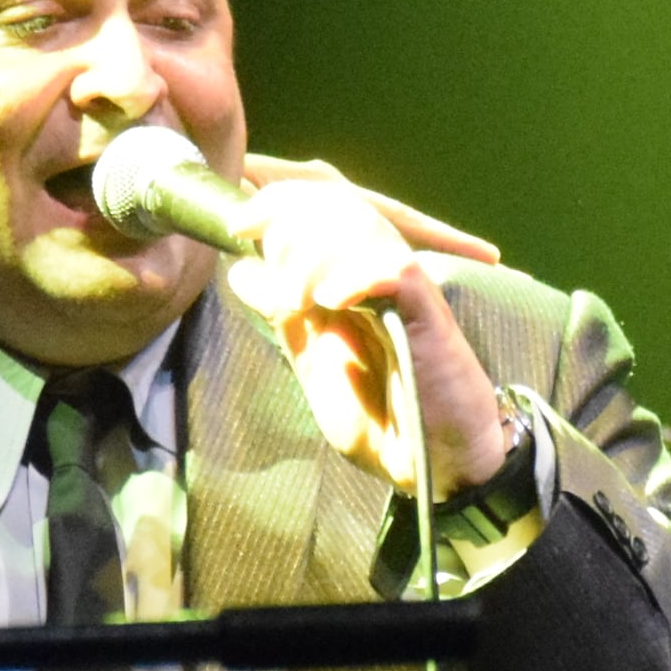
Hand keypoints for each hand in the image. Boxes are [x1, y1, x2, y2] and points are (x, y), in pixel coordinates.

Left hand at [229, 175, 518, 495]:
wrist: (432, 466)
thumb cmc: (380, 418)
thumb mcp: (314, 362)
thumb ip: (282, 317)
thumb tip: (241, 270)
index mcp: (352, 278)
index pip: (318, 209)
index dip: (276, 204)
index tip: (238, 226)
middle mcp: (380, 272)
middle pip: (336, 204)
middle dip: (290, 224)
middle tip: (277, 277)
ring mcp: (405, 289)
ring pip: (362, 227)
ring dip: (315, 255)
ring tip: (299, 301)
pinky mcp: (429, 313)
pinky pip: (395, 271)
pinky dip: (355, 278)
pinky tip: (330, 302)